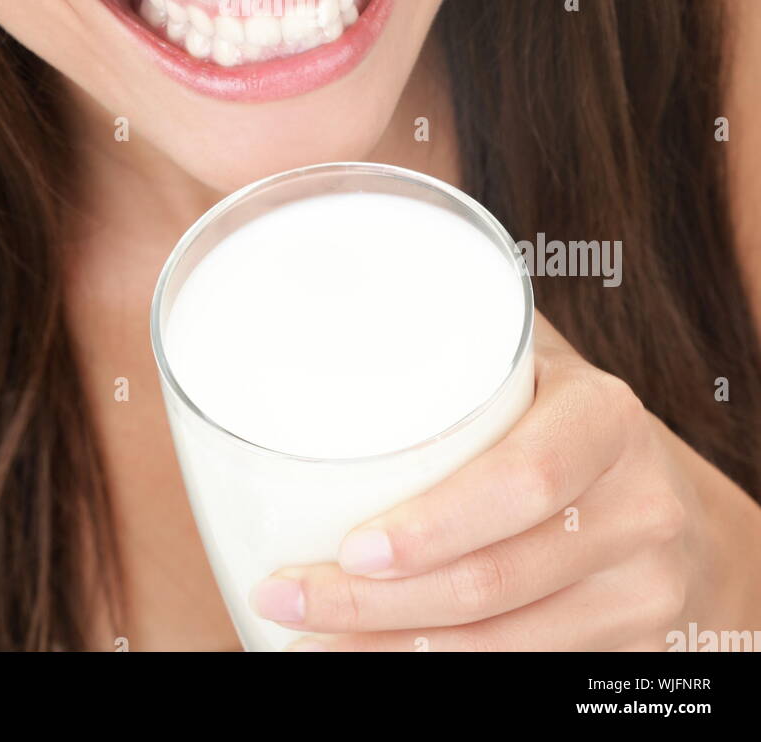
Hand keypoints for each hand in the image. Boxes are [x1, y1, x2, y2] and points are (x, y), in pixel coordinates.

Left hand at [248, 310, 748, 650]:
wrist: (664, 501)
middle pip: (497, 577)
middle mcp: (637, 505)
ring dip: (390, 649)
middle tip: (286, 593)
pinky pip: (520, 669)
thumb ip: (456, 329)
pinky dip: (436, 668)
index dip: (436, 524)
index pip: (526, 478)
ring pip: (500, 641)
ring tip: (305, 634)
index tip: (348, 545)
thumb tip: (326, 281)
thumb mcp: (532, 360)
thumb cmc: (560, 416)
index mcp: (604, 418)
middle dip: (376, 602)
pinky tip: (374, 656)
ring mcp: (641, 586)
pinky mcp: (630, 645)